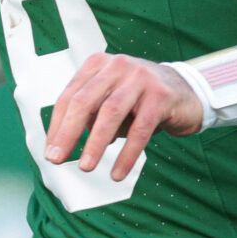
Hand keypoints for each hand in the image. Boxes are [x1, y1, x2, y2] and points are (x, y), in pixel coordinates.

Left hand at [43, 54, 204, 181]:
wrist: (186, 92)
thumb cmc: (140, 100)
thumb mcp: (111, 101)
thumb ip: (89, 115)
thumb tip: (62, 144)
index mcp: (99, 65)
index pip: (70, 96)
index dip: (57, 126)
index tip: (50, 151)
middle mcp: (117, 66)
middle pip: (85, 101)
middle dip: (68, 133)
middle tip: (57, 159)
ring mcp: (140, 78)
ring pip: (110, 113)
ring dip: (95, 144)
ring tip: (85, 167)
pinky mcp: (161, 95)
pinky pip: (140, 129)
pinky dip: (127, 154)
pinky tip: (118, 173)